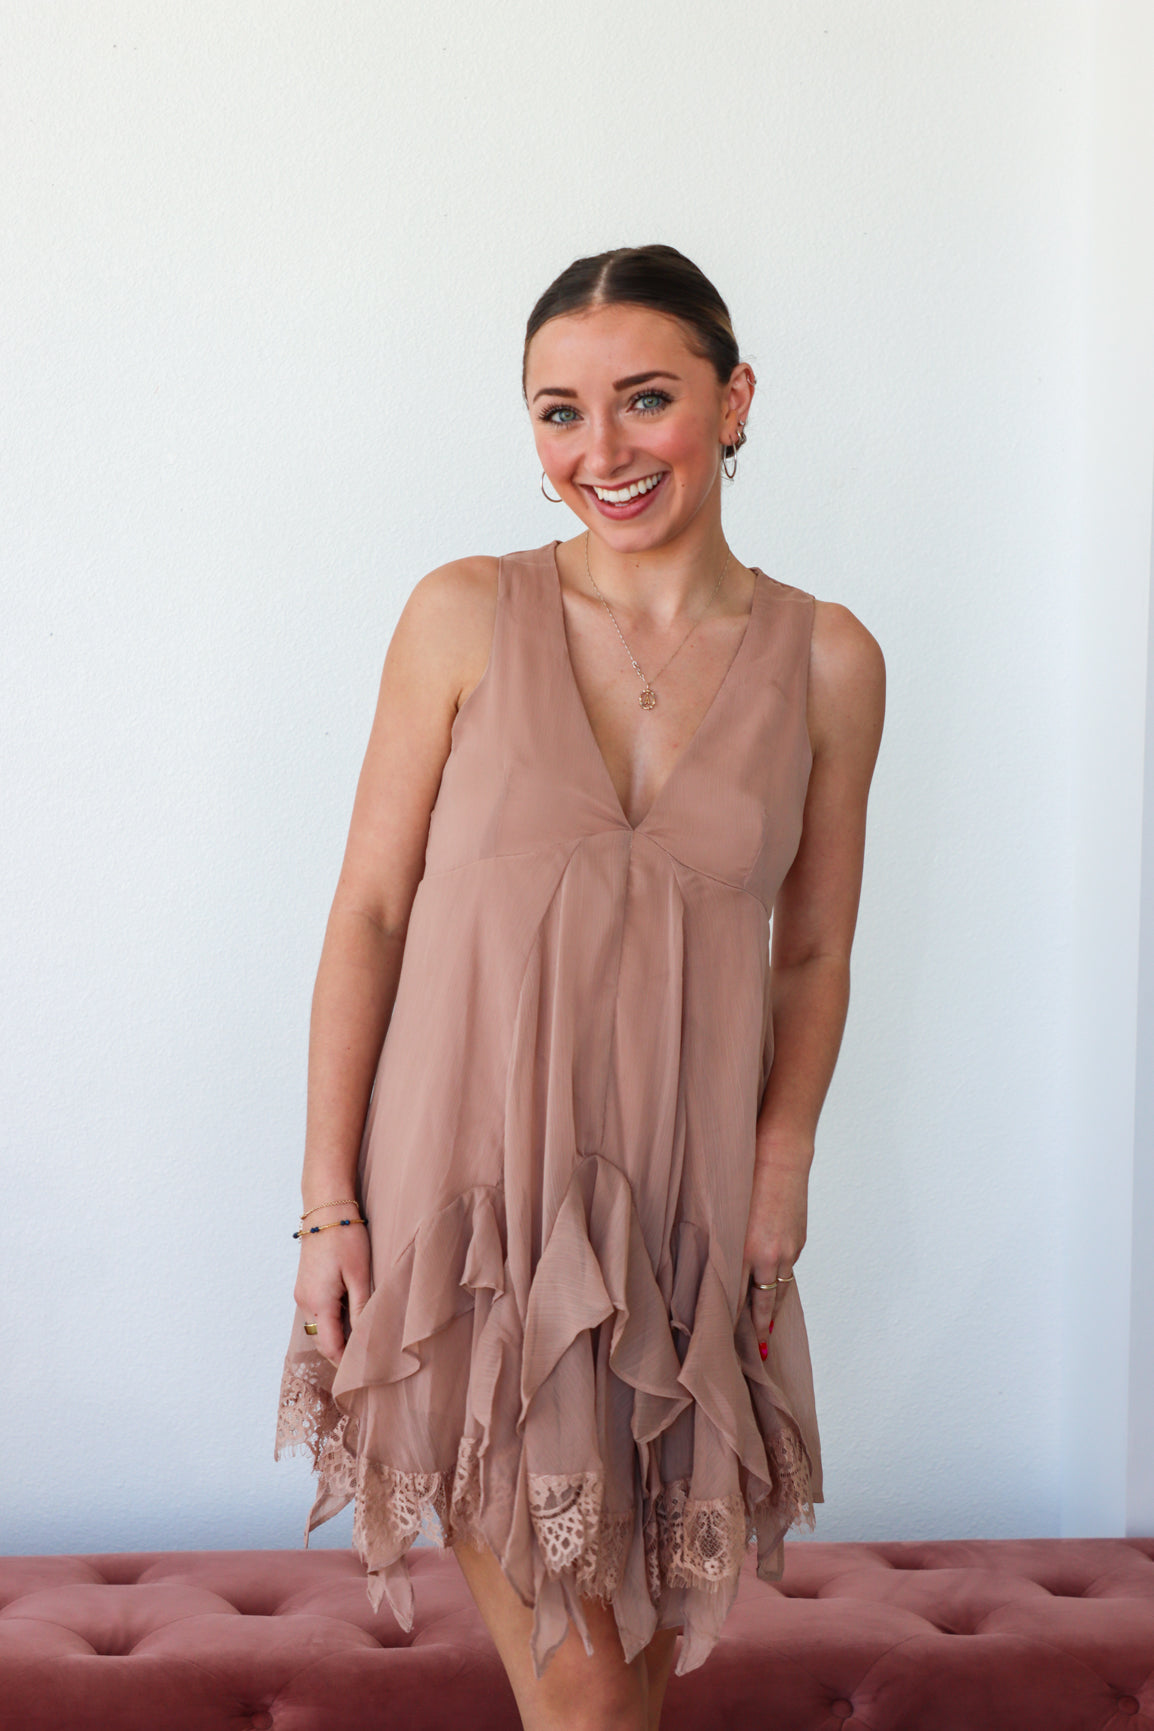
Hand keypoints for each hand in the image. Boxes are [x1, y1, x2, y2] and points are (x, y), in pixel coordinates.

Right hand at [293, 1214, 370, 1367]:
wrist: (326, 1209)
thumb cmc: (346, 1237)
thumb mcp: (360, 1275)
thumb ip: (360, 1309)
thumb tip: (365, 1339)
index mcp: (318, 1302)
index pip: (330, 1347)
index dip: (345, 1363)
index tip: (362, 1375)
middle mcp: (304, 1301)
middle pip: (321, 1341)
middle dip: (340, 1353)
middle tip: (365, 1363)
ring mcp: (301, 1293)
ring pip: (318, 1328)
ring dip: (335, 1338)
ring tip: (359, 1344)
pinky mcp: (304, 1285)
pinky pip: (316, 1313)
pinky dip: (329, 1323)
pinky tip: (348, 1320)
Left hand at [740, 1161, 808, 1357]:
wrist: (782, 1154)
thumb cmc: (747, 1175)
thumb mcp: (726, 1213)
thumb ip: (722, 1244)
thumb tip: (714, 1267)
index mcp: (749, 1251)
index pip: (740, 1298)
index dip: (735, 1322)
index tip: (728, 1342)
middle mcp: (772, 1256)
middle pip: (765, 1303)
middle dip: (759, 1328)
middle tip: (755, 1353)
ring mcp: (789, 1250)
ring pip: (779, 1291)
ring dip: (773, 1312)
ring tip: (766, 1332)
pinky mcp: (798, 1241)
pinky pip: (788, 1273)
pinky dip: (780, 1288)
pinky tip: (775, 1294)